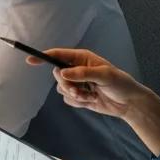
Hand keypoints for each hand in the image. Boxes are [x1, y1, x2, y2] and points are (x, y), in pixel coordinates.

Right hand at [28, 48, 146, 119]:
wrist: (129, 104)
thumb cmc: (120, 84)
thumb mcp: (104, 75)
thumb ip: (82, 73)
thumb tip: (62, 72)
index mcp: (81, 58)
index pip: (58, 55)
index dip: (43, 56)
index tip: (30, 60)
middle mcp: (76, 69)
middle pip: (57, 74)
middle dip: (66, 84)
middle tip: (78, 91)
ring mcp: (77, 82)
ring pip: (61, 88)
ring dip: (73, 94)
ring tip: (88, 96)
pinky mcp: (78, 95)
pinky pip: (67, 99)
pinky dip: (77, 102)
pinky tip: (90, 101)